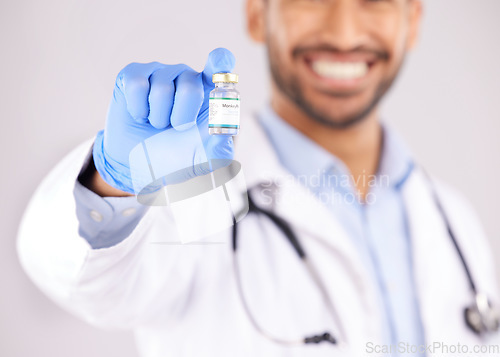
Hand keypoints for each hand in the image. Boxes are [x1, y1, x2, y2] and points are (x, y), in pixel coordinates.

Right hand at [92, 48, 235, 194]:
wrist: (143, 166)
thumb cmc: (180, 157)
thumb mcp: (206, 158)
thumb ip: (221, 145)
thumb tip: (228, 129)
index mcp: (210, 91)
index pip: (221, 63)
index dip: (221, 61)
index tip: (219, 62)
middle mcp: (187, 76)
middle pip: (190, 88)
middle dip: (181, 118)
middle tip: (176, 129)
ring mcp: (160, 73)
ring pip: (161, 88)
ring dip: (157, 117)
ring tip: (157, 124)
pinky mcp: (134, 74)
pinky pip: (137, 85)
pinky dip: (138, 109)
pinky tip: (140, 116)